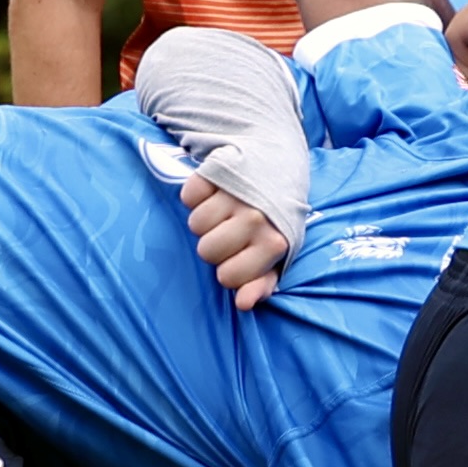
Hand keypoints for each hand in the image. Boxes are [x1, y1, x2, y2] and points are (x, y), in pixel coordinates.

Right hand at [183, 171, 295, 309]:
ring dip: (205, 220)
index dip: (229, 269)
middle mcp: (256, 219)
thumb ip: (262, 282)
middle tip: (231, 230)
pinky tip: (214, 192)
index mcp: (273, 243)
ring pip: (196, 225)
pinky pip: (189, 196)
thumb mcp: (278, 253)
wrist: (277, 163)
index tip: (240, 255)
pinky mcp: (216, 171)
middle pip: (208, 251)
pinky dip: (197, 195)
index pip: (228, 277)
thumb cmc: (275, 217)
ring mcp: (235, 194)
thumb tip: (242, 303)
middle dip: (215, 245)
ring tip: (224, 210)